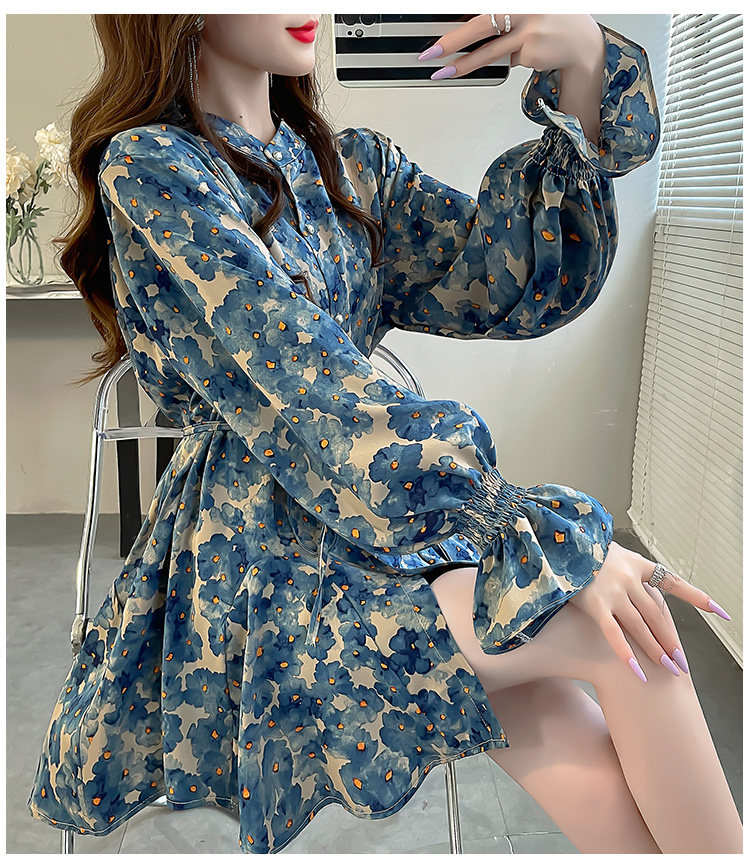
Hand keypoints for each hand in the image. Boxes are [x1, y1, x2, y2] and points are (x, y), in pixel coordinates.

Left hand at [417, 13, 604, 78]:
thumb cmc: (551, 21)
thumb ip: (500, 16)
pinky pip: (508, 59)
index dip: (461, 23)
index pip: (484, 9)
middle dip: (452, 40)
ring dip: (464, 64)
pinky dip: (509, 58)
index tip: (438, 27)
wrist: (583, 43)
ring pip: (489, 50)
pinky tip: (527, 51)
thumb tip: (465, 26)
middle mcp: (525, 6)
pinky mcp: (531, 50)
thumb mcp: (526, 10)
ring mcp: (529, 29)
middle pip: (481, 24)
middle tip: (432, 52)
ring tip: (445, 72)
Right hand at [570, 540, 731, 681]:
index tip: (722, 612)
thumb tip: (630, 587)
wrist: (556, 541)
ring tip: (668, 669)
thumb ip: (620, 569)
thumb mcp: (607, 551)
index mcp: (637, 564)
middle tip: (682, 663)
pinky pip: (613, 633)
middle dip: (671, 640)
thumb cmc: (579, 549)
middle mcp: (629, 578)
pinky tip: (636, 671)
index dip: (698, 598)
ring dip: (656, 649)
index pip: (673, 582)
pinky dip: (625, 652)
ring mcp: (613, 591)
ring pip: (641, 626)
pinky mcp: (594, 603)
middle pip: (657, 615)